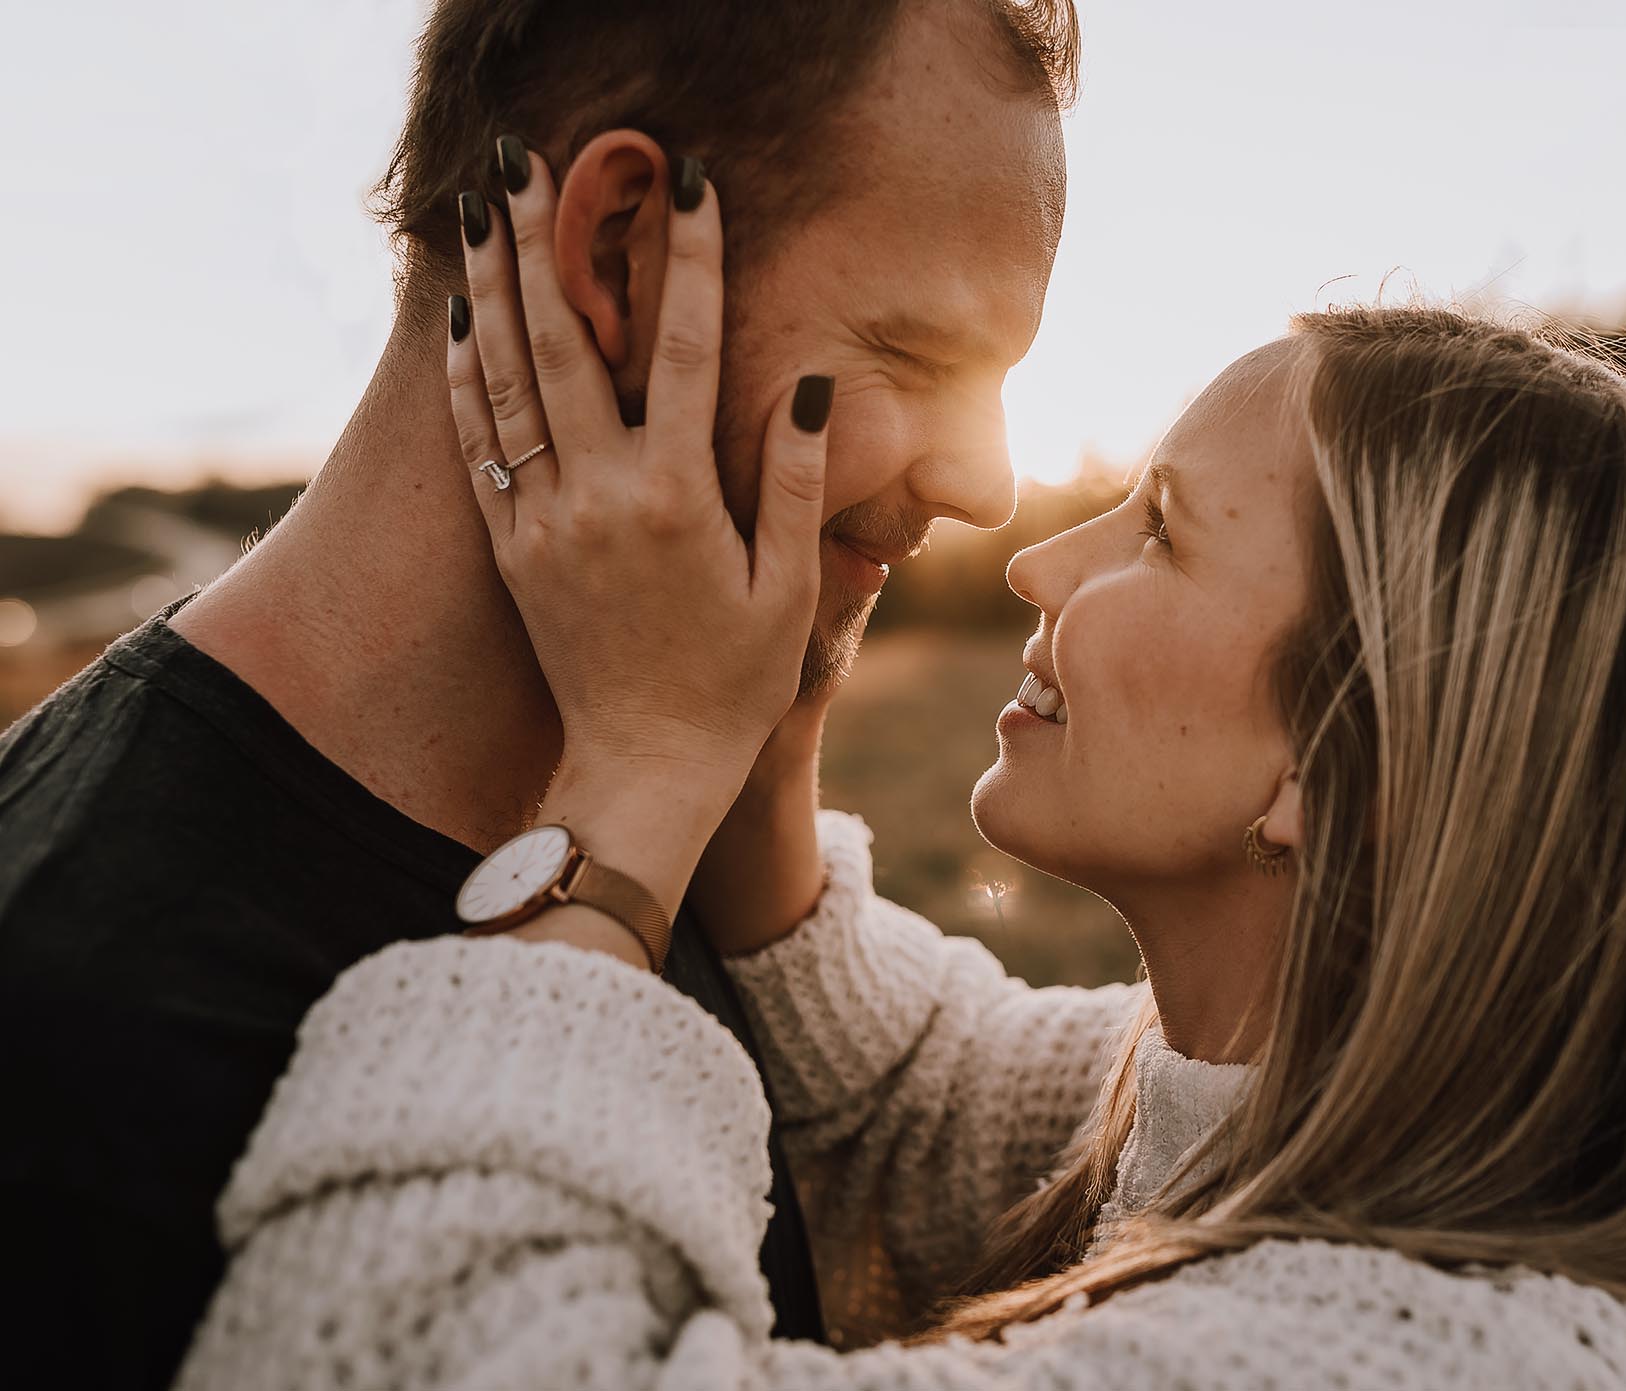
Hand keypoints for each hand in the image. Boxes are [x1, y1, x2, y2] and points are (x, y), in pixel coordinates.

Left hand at [446, 143, 831, 778]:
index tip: (688, 183)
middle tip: (526, 167)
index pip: (682, 349)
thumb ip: (793, 482)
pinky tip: (460, 321)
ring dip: (490, 289)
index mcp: (675, 499)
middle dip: (546, 243)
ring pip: (506, 380)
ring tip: (478, 215)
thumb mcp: (788, 589)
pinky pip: (478, 444)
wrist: (642, 771)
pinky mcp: (510, 550)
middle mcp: (597, 497)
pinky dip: (465, 375)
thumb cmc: (733, 685)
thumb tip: (807, 384)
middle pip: (565, 341)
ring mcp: (542, 521)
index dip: (688, 258)